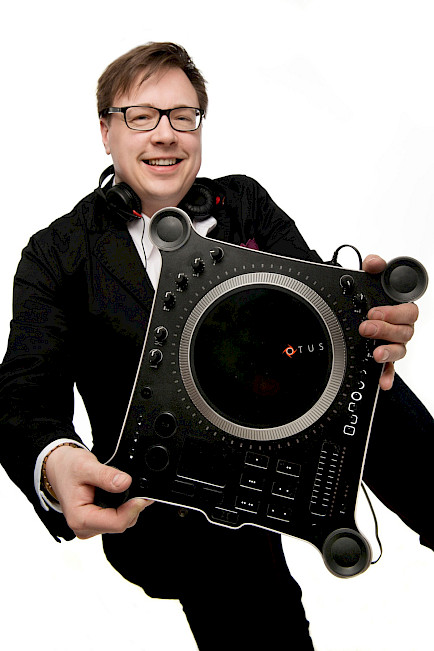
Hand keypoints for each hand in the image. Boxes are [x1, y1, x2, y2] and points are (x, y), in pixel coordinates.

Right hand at [45, 446, 152, 538]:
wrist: (58, 467)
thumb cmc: (67, 467)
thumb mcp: (85, 466)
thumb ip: (105, 475)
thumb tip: (125, 483)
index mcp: (79, 518)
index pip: (116, 523)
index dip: (133, 509)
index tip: (143, 496)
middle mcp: (84, 527)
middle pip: (120, 524)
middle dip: (132, 507)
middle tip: (141, 488)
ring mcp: (90, 526)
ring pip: (121, 522)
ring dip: (129, 507)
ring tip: (126, 487)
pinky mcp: (95, 522)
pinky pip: (116, 518)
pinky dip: (124, 507)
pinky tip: (122, 493)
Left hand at [359, 255, 418, 390]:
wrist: (360, 314)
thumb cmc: (373, 299)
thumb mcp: (371, 279)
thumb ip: (374, 267)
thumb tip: (373, 262)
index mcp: (401, 308)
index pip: (409, 310)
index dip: (395, 311)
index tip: (376, 311)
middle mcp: (401, 327)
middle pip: (404, 331)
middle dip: (385, 329)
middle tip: (367, 326)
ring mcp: (394, 343)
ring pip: (399, 350)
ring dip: (388, 351)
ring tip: (375, 352)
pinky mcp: (386, 359)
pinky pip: (391, 370)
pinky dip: (388, 376)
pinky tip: (383, 382)